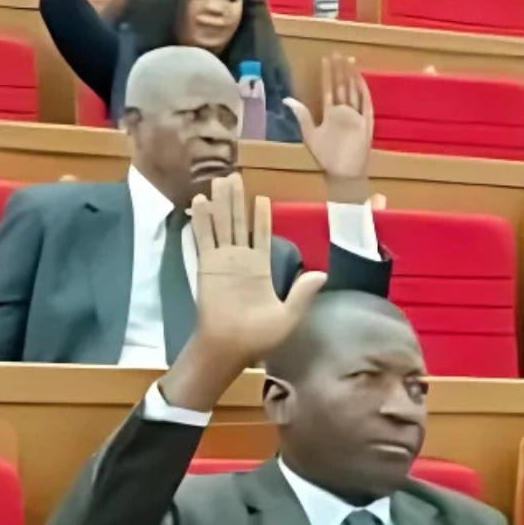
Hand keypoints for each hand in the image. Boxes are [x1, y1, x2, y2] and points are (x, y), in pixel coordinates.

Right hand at [165, 175, 326, 397]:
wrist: (230, 347)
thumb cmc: (258, 338)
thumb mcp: (288, 316)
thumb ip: (302, 293)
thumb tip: (322, 274)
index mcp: (260, 269)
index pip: (262, 236)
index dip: (262, 217)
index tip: (261, 197)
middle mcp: (241, 260)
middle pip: (239, 222)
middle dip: (237, 200)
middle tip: (234, 176)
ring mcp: (222, 260)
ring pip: (222, 224)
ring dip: (221, 202)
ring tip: (220, 179)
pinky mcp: (207, 264)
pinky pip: (205, 237)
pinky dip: (202, 219)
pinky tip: (201, 201)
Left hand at [282, 55, 372, 199]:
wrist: (342, 173)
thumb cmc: (327, 156)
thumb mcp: (310, 134)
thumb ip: (302, 116)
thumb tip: (287, 99)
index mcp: (330, 113)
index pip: (329, 89)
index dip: (327, 75)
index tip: (325, 60)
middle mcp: (343, 111)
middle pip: (342, 86)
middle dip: (340, 70)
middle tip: (338, 53)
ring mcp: (355, 115)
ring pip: (354, 91)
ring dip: (351, 76)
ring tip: (349, 60)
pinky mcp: (365, 122)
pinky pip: (365, 104)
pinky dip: (363, 92)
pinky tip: (359, 79)